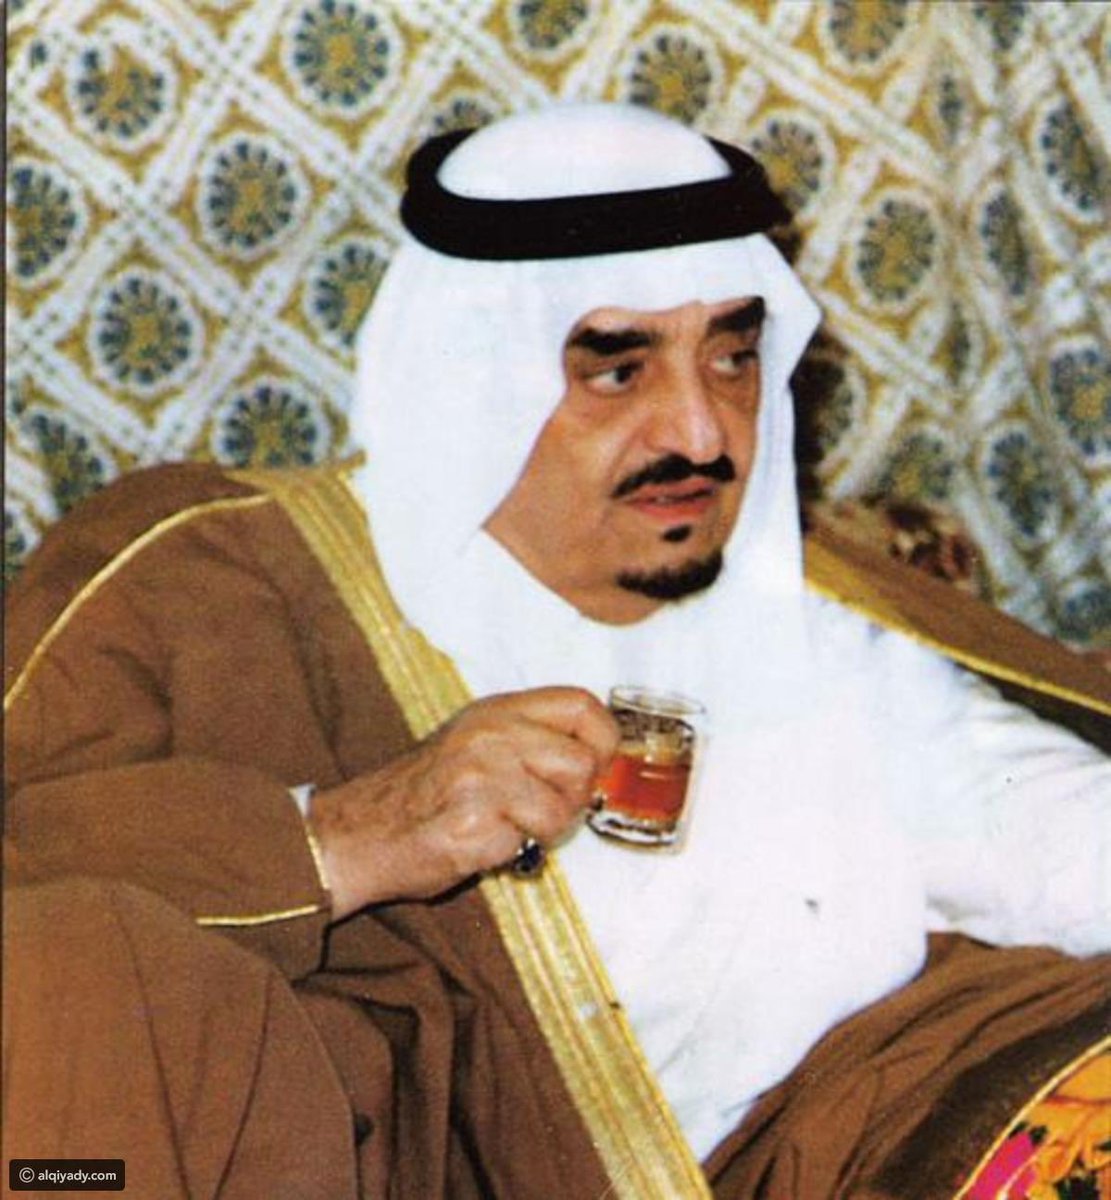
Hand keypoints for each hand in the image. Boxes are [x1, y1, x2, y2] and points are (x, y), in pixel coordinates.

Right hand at [307, 687, 617, 917]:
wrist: (358, 832)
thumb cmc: (423, 792)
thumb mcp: (475, 740)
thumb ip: (531, 739)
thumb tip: (601, 760)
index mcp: (496, 711)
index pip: (581, 705)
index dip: (604, 740)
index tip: (598, 768)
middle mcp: (490, 735)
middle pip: (581, 764)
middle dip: (574, 799)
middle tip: (541, 812)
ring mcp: (481, 777)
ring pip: (561, 811)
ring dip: (543, 832)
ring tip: (506, 828)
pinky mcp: (472, 823)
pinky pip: (526, 843)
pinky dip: (512, 853)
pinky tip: (482, 844)